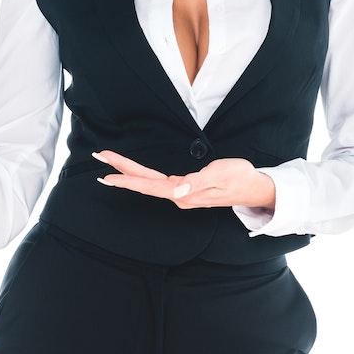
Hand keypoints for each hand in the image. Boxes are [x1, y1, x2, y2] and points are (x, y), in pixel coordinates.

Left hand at [93, 150, 275, 211]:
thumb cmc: (239, 178)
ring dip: (129, 174)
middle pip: (144, 183)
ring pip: (149, 183)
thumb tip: (176, 191)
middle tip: (99, 159)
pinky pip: (158, 183)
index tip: (107, 174)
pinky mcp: (186, 189)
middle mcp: (179, 195)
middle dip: (120, 172)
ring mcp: (182, 193)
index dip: (127, 179)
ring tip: (110, 166)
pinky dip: (142, 178)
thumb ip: (197, 182)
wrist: (254, 188)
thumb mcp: (220, 174)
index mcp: (184, 193)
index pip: (149, 185)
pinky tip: (135, 176)